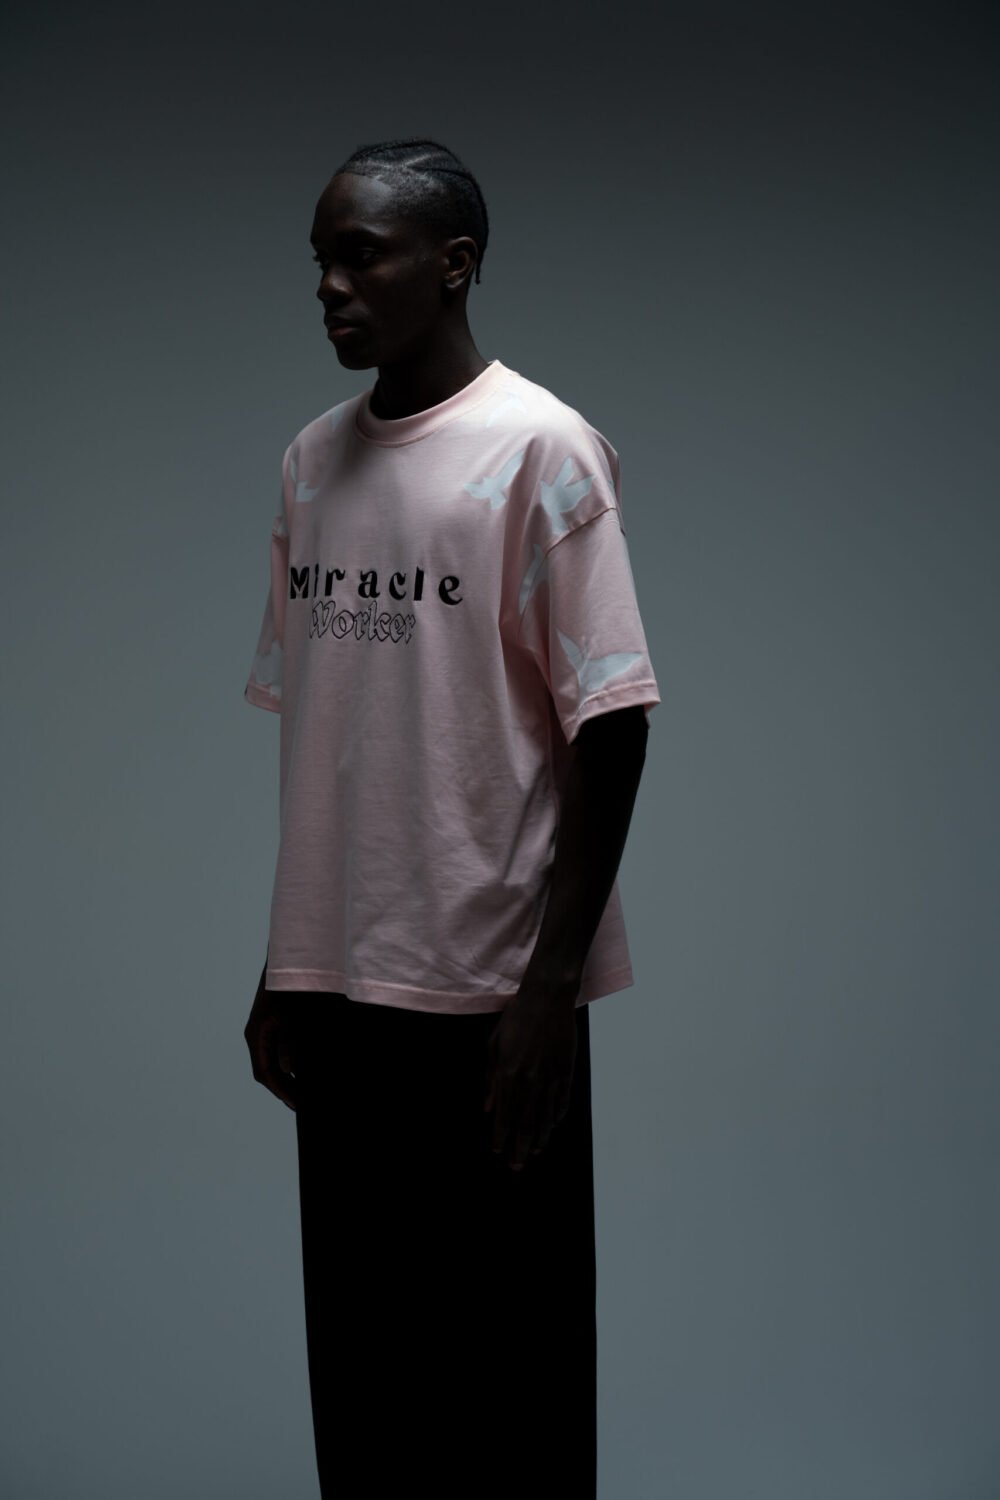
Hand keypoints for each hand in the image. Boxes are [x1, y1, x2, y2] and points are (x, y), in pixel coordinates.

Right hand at [244, 963, 298, 1110]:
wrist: (287, 960)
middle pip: (268, 1071)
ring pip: (274, 1062)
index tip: (298, 1105)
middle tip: (304, 1104)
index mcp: (257, 1036)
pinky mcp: (273, 1025)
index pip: (265, 1073)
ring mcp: (264, 1030)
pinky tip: (307, 1069)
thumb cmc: (288, 987)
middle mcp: (257, 1036)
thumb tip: (290, 1070)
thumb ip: (291, 1044)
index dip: (281, 1091)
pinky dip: (292, 1062)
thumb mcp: (292, 1017)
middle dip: (285, 1089)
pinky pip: (280, 1050)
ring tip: (307, 1092)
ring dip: (289, 1077)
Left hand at [483, 977, 579, 1171]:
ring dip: (539, 1138)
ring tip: (535, 1153)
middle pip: (525, 1123)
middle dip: (519, 1148)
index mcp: (508, 1074)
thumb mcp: (493, 1045)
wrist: (547, 999)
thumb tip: (487, 1107)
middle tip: (516, 1167)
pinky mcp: (566, 1071)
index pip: (504, 1115)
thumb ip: (490, 1079)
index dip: (500, 1136)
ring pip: (545, 1117)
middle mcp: (529, 1081)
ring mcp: (550, 1077)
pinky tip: (552, 1126)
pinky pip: (561, 1101)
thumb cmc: (516, 1019)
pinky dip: (556, 1116)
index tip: (497, 1151)